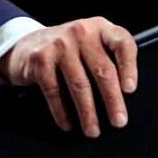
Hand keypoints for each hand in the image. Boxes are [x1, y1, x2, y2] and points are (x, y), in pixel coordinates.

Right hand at [0, 16, 137, 137]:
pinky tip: (68, 123)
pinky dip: (62, 112)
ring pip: (80, 84)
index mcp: (100, 27)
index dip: (129, 67)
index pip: (122, 43)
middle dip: (112, 100)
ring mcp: (60, 44)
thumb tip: (122, 97)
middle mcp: (81, 31)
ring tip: (93, 130)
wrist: (27, 45)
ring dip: (88, 112)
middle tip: (118, 121)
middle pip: (103, 69)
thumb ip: (108, 59)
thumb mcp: (91, 44)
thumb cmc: (68, 50)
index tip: (130, 89)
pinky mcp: (41, 58)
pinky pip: (55, 91)